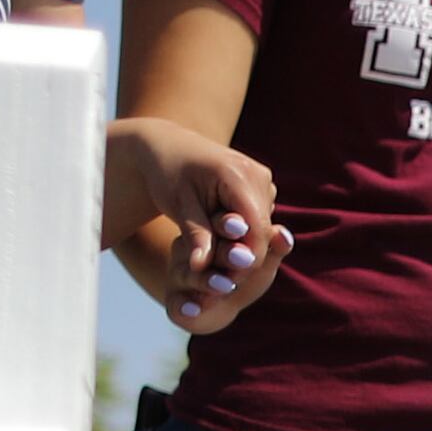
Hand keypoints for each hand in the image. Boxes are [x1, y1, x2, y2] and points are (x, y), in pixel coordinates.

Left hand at [108, 116, 290, 331]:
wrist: (168, 147)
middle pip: (262, 230)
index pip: (256, 229)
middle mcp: (258, 174)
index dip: (245, 259)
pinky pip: (259, 219)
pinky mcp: (261, 185)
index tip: (226, 283)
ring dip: (243, 246)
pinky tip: (221, 240)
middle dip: (244, 257)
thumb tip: (200, 269)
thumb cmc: (168, 175)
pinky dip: (243, 234)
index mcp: (238, 175)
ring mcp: (263, 179)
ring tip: (217, 261)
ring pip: (263, 227)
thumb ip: (196, 237)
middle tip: (221, 282)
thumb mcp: (179, 207)